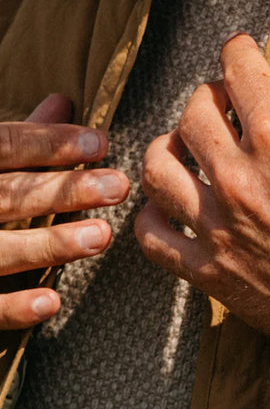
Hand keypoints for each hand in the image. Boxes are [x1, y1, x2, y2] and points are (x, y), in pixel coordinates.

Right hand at [0, 95, 129, 328]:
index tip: (100, 142)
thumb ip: (14, 138)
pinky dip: (12, 306)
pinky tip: (52, 302)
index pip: (0, 146)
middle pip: (5, 195)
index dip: (48, 143)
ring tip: (101, 236)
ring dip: (50, 244)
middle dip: (64, 190)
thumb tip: (61, 102)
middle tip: (119, 187)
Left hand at [136, 35, 269, 351]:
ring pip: (158, 169)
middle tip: (222, 104)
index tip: (240, 52)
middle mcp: (238, 177)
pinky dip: (150, 217)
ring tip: (183, 148)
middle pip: (193, 114)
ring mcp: (217, 226)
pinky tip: (166, 208)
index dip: (239, 52)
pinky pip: (153, 237)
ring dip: (167, 148)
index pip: (241, 74)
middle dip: (207, 98)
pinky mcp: (209, 271)